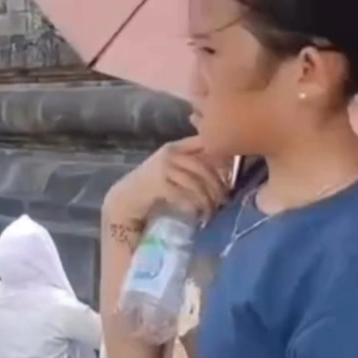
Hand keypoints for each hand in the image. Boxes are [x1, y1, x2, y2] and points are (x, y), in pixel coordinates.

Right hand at [104, 136, 227, 225]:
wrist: (127, 199)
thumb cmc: (154, 186)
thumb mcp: (174, 170)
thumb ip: (193, 166)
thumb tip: (226, 170)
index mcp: (175, 146)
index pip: (204, 143)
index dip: (221, 157)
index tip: (230, 174)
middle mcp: (170, 153)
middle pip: (203, 165)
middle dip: (217, 184)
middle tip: (224, 199)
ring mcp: (163, 167)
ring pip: (196, 181)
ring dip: (207, 199)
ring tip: (211, 210)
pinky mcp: (159, 184)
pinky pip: (184, 194)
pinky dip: (194, 205)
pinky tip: (198, 213)